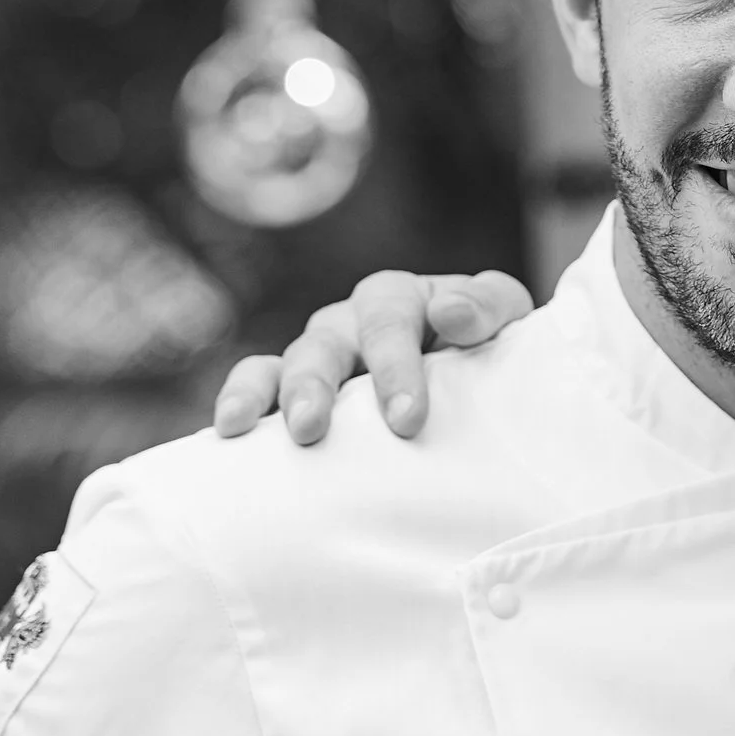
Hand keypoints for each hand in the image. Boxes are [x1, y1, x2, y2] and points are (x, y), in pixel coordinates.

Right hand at [211, 271, 534, 443]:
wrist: (479, 386)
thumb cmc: (488, 352)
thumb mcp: (505, 325)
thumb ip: (488, 310)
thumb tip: (449, 311)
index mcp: (399, 299)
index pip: (389, 321)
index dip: (395, 367)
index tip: (406, 419)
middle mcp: (348, 322)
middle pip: (324, 342)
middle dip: (317, 385)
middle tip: (313, 428)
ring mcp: (316, 355)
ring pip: (284, 363)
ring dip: (271, 396)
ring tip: (267, 435)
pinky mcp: (292, 389)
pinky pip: (256, 385)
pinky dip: (240, 402)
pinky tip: (229, 433)